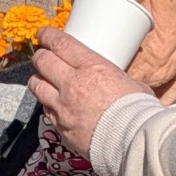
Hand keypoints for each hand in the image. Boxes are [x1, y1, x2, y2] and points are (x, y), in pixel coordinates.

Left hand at [28, 24, 152, 158]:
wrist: (133, 142)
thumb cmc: (139, 111)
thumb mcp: (131, 83)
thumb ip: (115, 79)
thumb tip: (118, 81)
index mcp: (92, 67)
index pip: (61, 44)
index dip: (48, 36)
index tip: (43, 33)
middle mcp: (72, 84)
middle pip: (43, 62)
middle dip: (40, 56)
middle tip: (42, 56)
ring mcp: (63, 107)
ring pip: (36, 86)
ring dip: (37, 80)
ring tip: (41, 80)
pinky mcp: (61, 127)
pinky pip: (46, 111)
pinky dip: (48, 105)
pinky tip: (54, 105)